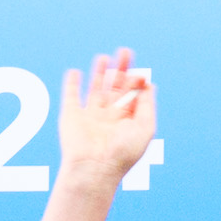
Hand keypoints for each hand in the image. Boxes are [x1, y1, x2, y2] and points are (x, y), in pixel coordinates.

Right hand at [52, 48, 155, 189]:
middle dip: (121, 69)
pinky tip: (74, 72)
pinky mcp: (71, 117)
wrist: (95, 168)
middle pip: (115, 88)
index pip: (132, 95)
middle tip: (125, 51)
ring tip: (103, 57)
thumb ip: (147, 105)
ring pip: (95, 89)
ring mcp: (89, 116)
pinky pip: (71, 97)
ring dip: (99, 73)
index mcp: (126, 121)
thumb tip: (149, 84)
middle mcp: (108, 117)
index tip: (140, 73)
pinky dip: (71, 84)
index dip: (136, 81)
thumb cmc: (123, 153)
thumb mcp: (146, 128)